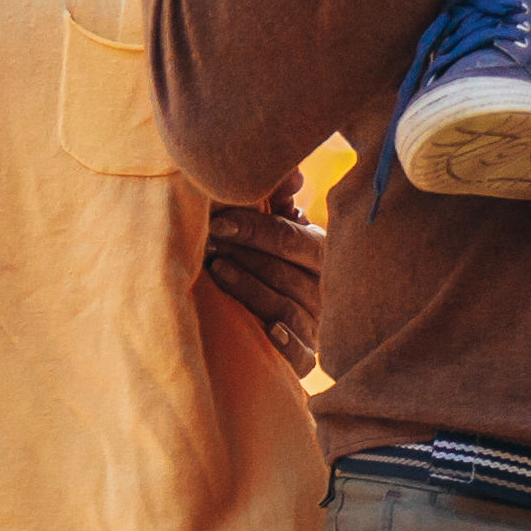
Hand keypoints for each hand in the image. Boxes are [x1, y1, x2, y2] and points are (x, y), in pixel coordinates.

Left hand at [199, 196, 320, 368]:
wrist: (286, 316)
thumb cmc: (277, 258)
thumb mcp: (282, 227)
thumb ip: (279, 200)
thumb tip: (292, 174)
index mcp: (321, 252)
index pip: (288, 238)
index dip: (252, 229)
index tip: (218, 223)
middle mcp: (323, 289)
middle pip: (284, 272)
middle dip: (243, 257)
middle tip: (207, 246)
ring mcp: (317, 324)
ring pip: (285, 308)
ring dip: (250, 290)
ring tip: (217, 272)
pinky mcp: (308, 356)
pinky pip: (303, 356)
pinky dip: (288, 345)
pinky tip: (268, 332)